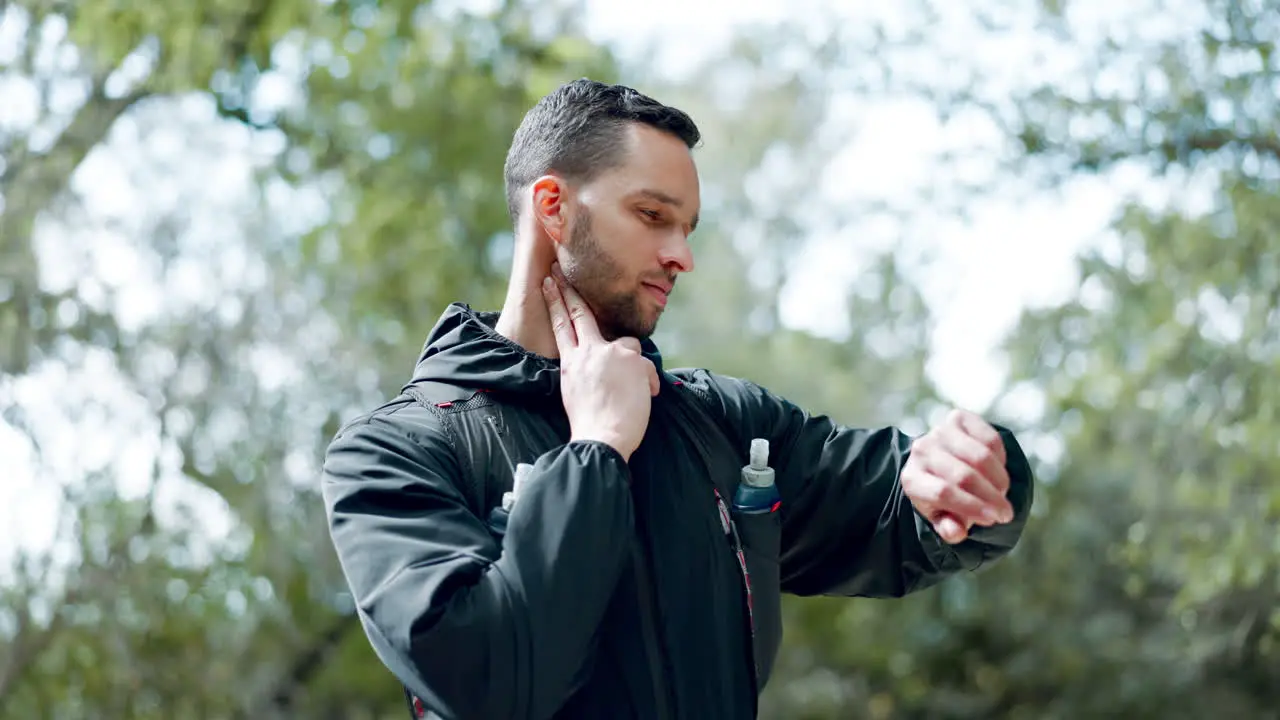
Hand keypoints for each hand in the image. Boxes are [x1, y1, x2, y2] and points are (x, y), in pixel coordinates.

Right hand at [542, 265, 659, 461]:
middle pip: (579, 315)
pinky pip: (647, 366)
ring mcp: (610, 353)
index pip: (560, 327)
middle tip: (558, 269)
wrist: (602, 437)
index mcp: (571, 363)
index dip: (554, 303)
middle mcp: (588, 353)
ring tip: (634, 391)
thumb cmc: (592, 425)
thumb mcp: (578, 395)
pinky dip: (648, 382)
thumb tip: (601, 368)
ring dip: (633, 364)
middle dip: (568, 291)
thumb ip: (586, 373)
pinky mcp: (632, 360)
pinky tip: (645, 398)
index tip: (547, 283)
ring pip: (627, 344)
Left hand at [901, 409, 1013, 543]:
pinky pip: (990, 439)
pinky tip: (998, 472)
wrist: (941, 462)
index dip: (972, 507)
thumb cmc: (944, 495)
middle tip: (1006, 513)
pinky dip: (1001, 459)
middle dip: (991, 497)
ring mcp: (939, 432)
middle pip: (963, 476)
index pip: (943, 493)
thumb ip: (948, 527)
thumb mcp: (943, 516)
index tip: (994, 520)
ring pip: (980, 456)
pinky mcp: (958, 418)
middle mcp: (921, 451)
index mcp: (912, 479)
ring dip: (999, 479)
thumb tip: (956, 532)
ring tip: (1003, 493)